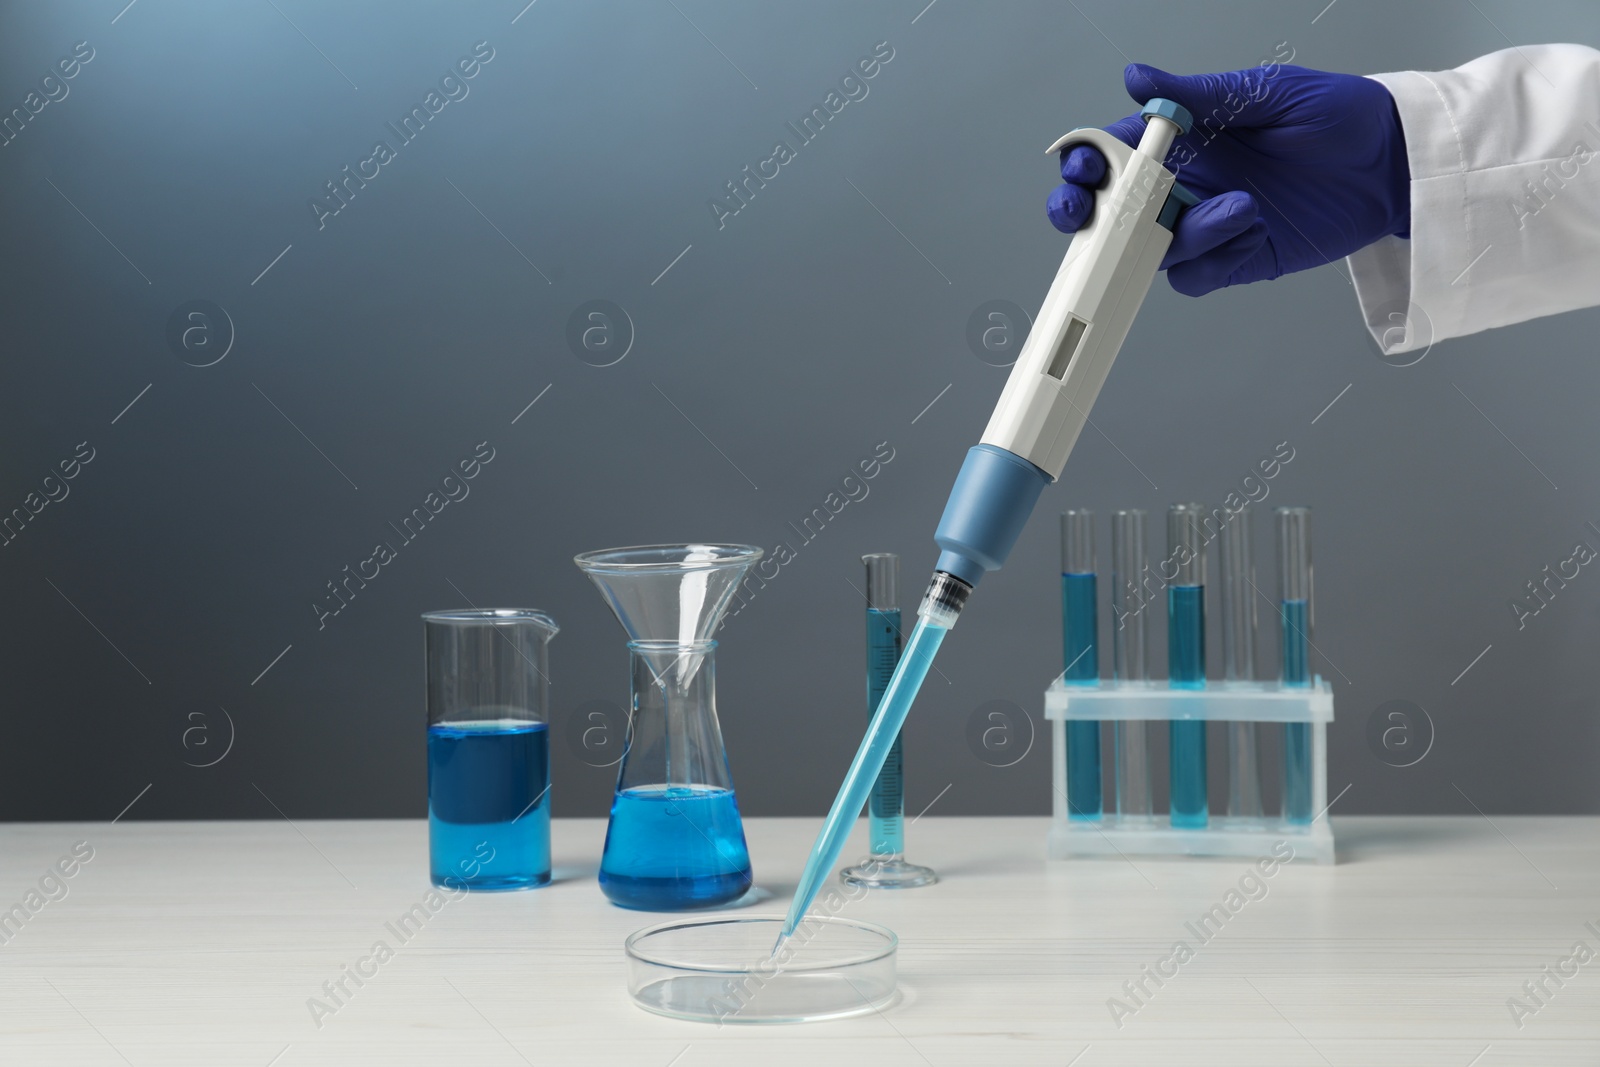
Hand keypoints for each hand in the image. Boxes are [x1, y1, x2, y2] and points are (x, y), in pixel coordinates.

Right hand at [1046, 63, 1409, 296]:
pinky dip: (1216, 259)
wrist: (1391, 163)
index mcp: (1183, 140)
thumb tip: (1137, 79)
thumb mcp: (1267, 92)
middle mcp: (1185, 185)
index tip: (1082, 168)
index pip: (1112, 154)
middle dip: (1087, 216)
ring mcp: (1205, 225)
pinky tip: (1254, 230)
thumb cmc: (1338, 116)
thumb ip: (1197, 93)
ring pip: (1151, 249)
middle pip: (1109, 211)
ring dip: (1184, 235)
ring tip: (1241, 209)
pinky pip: (1195, 276)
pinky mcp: (1233, 259)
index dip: (1084, 164)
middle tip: (1090, 213)